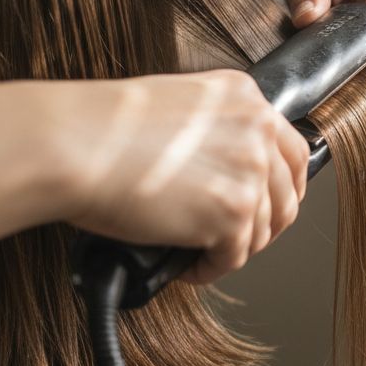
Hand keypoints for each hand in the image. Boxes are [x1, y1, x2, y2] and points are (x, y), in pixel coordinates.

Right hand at [58, 71, 308, 283]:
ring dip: (235, 248)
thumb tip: (227, 170)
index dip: (284, 187)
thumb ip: (216, 130)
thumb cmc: (104, 128)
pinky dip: (210, 268)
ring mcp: (249, 171)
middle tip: (237, 238)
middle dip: (265, 224)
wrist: (72, 145)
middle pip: (287, 196)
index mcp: (245, 97)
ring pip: (264, 231)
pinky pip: (234, 257)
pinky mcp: (232, 213)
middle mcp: (257, 130)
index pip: (292, 151)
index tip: (270, 204)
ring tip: (203, 251)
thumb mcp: (179, 107)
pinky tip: (187, 265)